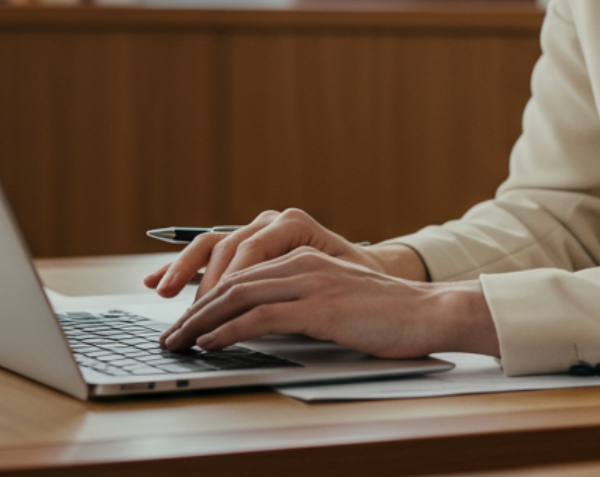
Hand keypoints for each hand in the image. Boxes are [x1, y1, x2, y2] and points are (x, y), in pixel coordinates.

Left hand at [157, 246, 498, 357]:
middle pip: (230, 280)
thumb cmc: (388, 316)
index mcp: (304, 257)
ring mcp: (311, 282)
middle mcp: (302, 263)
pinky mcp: (320, 307)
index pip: (240, 271)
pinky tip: (210, 343)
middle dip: (192, 309)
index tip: (181, 316)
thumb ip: (301, 304)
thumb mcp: (336, 302)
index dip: (204, 293)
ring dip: (200, 321)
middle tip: (168, 335)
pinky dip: (229, 330)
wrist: (431, 313)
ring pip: (238, 296)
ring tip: (178, 342)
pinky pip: (261, 316)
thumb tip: (260, 326)